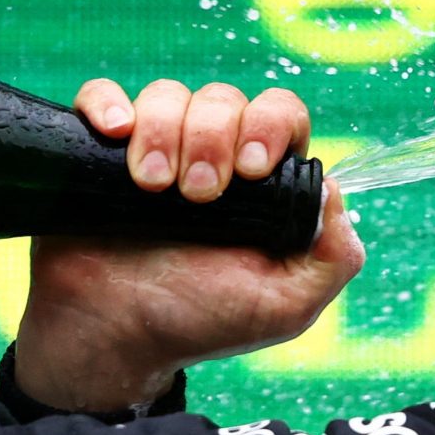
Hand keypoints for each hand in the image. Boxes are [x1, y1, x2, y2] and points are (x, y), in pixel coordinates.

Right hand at [11, 79, 363, 411]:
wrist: (113, 340)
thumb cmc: (198, 324)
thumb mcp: (285, 306)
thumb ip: (333, 258)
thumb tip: (336, 191)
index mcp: (260, 184)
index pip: (280, 115)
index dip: (269, 126)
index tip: (251, 170)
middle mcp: (210, 156)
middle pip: (223, 99)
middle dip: (213, 138)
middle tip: (197, 196)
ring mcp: (154, 150)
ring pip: (167, 94)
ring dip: (163, 131)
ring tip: (152, 187)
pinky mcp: (98, 151)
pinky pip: (102, 96)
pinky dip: (109, 103)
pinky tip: (116, 135)